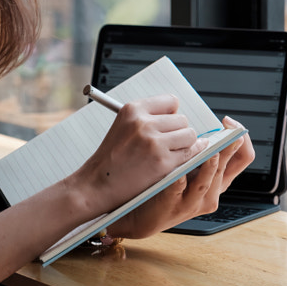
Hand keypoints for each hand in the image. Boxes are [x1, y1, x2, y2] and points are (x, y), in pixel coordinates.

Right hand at [72, 95, 207, 214]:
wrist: (97, 184)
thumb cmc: (111, 158)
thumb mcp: (123, 126)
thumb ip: (148, 118)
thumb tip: (178, 117)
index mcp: (132, 110)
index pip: (170, 101)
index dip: (172, 114)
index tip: (169, 124)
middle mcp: (143, 123)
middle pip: (182, 119)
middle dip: (179, 131)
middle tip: (168, 143)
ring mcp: (153, 142)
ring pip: (189, 135)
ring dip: (185, 144)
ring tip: (170, 152)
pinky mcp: (162, 162)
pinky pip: (190, 153)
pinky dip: (190, 156)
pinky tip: (181, 159)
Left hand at [106, 116, 254, 238]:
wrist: (134, 212)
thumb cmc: (161, 185)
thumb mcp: (186, 164)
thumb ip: (196, 148)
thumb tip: (198, 122)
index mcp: (215, 178)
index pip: (242, 158)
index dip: (241, 140)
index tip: (230, 124)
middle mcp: (209, 191)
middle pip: (226, 168)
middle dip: (228, 149)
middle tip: (229, 133)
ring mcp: (191, 202)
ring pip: (206, 182)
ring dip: (209, 166)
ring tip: (210, 152)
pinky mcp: (171, 208)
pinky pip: (177, 192)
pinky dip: (180, 182)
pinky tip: (178, 172)